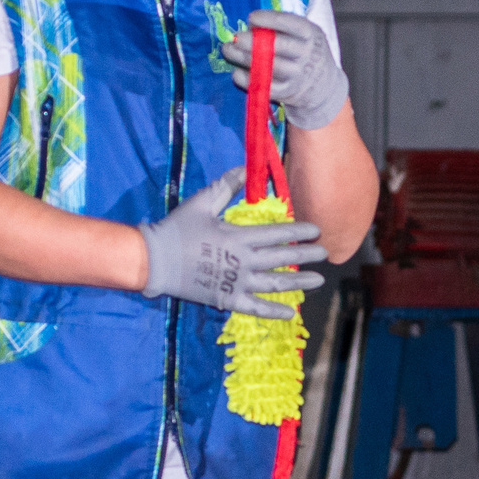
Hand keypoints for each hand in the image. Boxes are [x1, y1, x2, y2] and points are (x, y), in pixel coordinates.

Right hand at [137, 168, 327, 317]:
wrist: (154, 260)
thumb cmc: (177, 229)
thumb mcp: (202, 202)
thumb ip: (226, 186)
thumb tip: (246, 167)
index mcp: (239, 236)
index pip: (277, 234)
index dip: (299, 232)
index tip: (317, 230)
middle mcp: (243, 261)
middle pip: (282, 258)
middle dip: (306, 256)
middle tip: (325, 253)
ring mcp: (236, 282)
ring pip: (275, 283)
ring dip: (299, 282)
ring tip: (318, 280)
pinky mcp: (227, 299)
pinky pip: (255, 307)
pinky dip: (274, 310)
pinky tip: (291, 312)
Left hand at [221, 10, 350, 131]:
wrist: (323, 85)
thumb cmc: (305, 51)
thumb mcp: (304, 34)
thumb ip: (282, 27)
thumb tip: (250, 26)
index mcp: (310, 34)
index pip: (289, 23)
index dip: (268, 19)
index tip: (251, 17)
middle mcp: (306, 54)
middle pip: (277, 46)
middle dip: (252, 40)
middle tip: (235, 37)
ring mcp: (297, 75)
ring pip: (268, 66)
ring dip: (243, 58)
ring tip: (228, 50)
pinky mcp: (287, 93)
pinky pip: (265, 86)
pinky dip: (247, 79)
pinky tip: (236, 72)